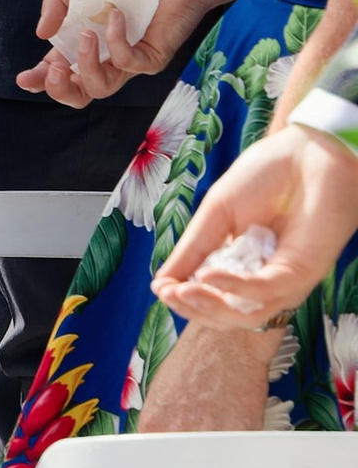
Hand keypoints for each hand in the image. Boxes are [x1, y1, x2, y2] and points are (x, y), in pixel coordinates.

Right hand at [16, 0, 203, 108]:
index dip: (40, 80)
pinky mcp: (153, 57)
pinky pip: (129, 63)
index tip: (24, 78)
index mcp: (84, 41)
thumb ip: (57, 5)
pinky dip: (116, 40)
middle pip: (80, 93)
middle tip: (55, 68)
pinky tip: (115, 15)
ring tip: (86, 35)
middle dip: (60, 89)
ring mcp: (130, 60)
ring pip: (102, 88)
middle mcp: (106, 55)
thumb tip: (40, 34)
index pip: (58, 71)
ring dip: (86, 65)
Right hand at [157, 123, 357, 327]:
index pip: (213, 299)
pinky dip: (235, 288)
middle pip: (228, 316)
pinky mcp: (303, 271)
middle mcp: (266, 280)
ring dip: (212, 306)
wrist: (308, 151)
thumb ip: (193, 250)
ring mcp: (286, 279)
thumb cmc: (267, 176)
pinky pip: (266, 291)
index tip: (160, 288)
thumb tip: (161, 283)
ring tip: (184, 289)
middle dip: (195, 309)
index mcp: (244, 267)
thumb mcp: (216, 215)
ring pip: (248, 314)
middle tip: (169, 293)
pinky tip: (209, 275)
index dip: (185, 300)